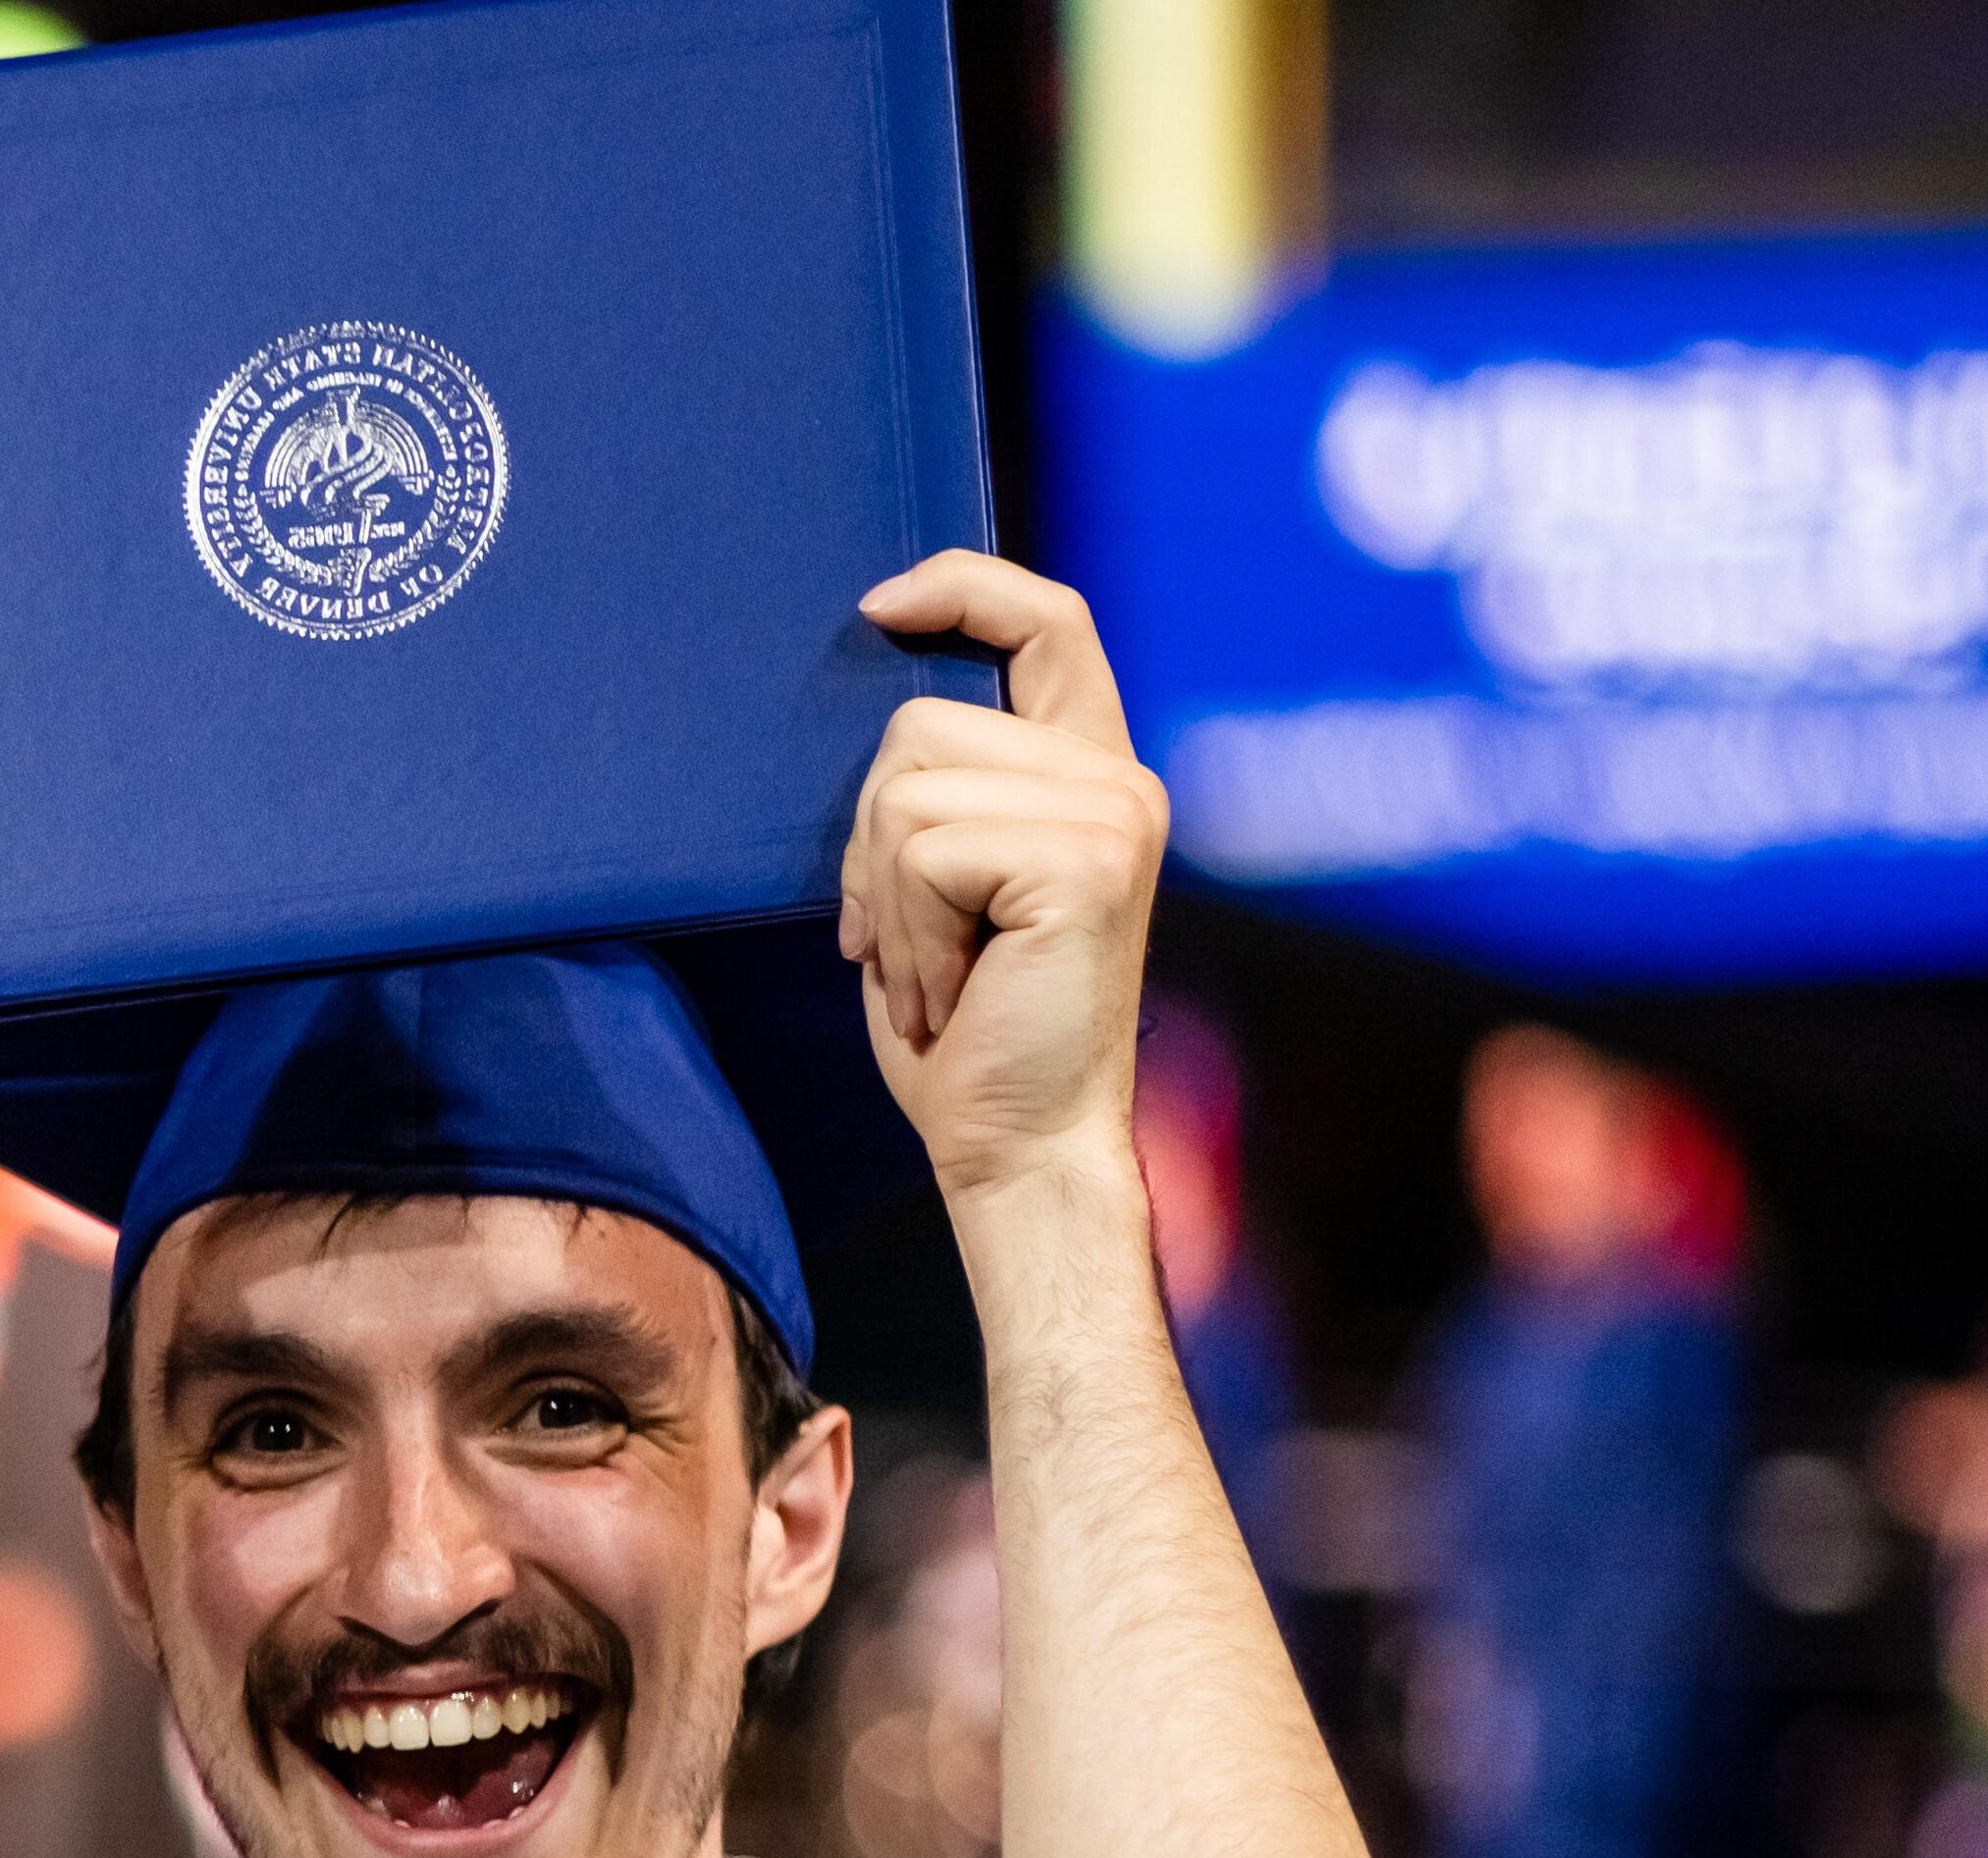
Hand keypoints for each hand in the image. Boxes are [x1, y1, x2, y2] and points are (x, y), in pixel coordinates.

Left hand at [842, 553, 1174, 1199]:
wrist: (1017, 1141)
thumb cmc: (966, 1026)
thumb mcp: (940, 886)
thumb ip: (937, 794)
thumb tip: (872, 721)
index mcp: (1085, 774)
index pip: (1048, 621)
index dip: (963, 587)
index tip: (879, 608)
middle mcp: (1116, 780)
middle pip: (918, 725)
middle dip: (871, 843)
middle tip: (913, 943)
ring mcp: (1110, 814)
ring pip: (907, 790)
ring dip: (887, 901)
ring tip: (939, 972)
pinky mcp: (1086, 860)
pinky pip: (922, 851)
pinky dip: (907, 932)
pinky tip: (950, 990)